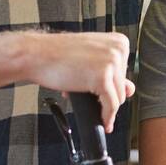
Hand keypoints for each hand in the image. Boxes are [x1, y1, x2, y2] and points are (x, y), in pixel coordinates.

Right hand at [15, 31, 134, 131]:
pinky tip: (104, 122)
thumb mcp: (91, 60)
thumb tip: (130, 90)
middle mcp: (118, 49)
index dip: (108, 82)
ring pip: (118, 98)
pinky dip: (107, 117)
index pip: (123, 73)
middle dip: (103, 92)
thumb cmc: (58, 55)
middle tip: (83, 88)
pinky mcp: (102, 78)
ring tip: (85, 100)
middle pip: (122, 86)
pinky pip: (111, 106)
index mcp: (118, 41)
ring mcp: (111, 63)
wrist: (35, 55)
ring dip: (104, 106)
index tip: (95, 85)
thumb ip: (113, 73)